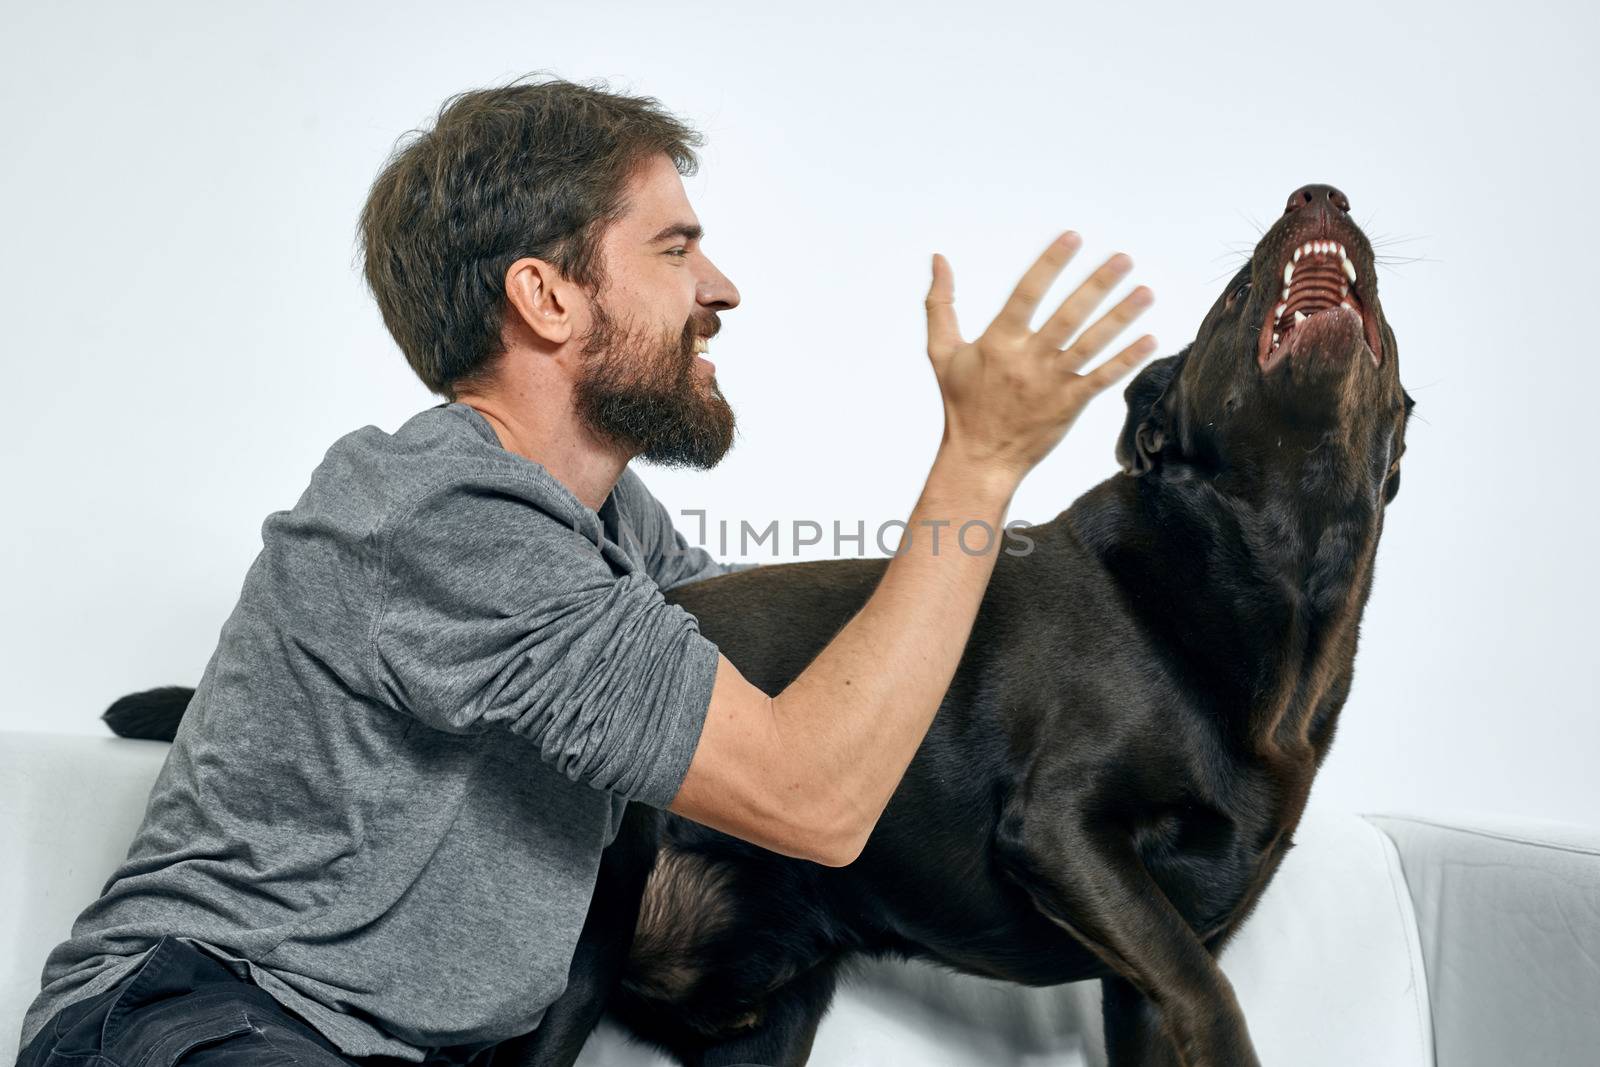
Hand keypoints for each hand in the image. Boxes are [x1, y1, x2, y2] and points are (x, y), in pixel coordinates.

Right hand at [925, 232, 1156, 481]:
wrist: (980, 458)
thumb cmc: (962, 403)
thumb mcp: (942, 352)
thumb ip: (940, 304)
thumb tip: (938, 259)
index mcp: (999, 342)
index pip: (1028, 292)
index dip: (1051, 263)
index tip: (1073, 237)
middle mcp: (1028, 359)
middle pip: (1069, 314)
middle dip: (1098, 284)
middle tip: (1124, 258)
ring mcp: (1051, 383)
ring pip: (1092, 343)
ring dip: (1121, 316)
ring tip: (1145, 291)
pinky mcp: (1069, 405)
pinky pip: (1103, 377)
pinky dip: (1127, 359)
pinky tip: (1149, 339)